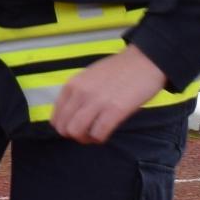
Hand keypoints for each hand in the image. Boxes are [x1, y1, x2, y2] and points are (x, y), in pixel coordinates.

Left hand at [49, 45, 169, 143]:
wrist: (144, 60)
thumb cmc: (119, 70)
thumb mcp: (89, 77)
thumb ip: (78, 94)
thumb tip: (72, 115)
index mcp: (72, 84)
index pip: (56, 117)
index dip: (65, 127)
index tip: (77, 127)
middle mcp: (80, 93)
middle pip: (64, 128)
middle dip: (74, 136)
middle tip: (87, 133)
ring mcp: (96, 101)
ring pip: (77, 132)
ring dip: (86, 139)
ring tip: (96, 134)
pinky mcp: (114, 110)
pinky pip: (98, 134)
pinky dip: (100, 138)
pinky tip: (106, 132)